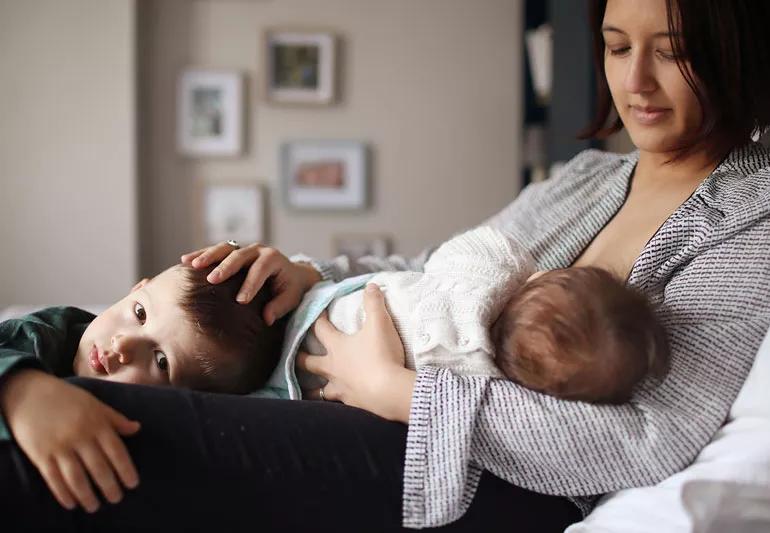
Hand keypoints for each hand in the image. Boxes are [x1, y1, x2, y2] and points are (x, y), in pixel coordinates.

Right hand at [0, 370, 140, 512]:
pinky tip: (72, 503)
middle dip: (109, 486)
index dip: (126, 470)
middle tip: (117, 499)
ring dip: (87, 495)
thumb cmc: (68, 399)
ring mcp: (60, 447)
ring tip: (95, 506)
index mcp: (97, 423)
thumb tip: (137, 428)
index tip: (133, 484)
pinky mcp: (41, 455)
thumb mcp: (95, 404)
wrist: (30, 394)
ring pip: (77, 477)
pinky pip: (54, 479)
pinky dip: (63, 493)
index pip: (116, 451)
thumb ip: (115, 419)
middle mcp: (80, 436)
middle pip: (98, 467)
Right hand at [181, 242, 321, 324]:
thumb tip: (266, 318)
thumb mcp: (291, 298)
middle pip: (239, 256)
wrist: (290, 274)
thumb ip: (280, 306)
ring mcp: (243, 248)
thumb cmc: (290, 288)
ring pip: (224, 248)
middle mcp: (257, 250)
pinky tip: (185, 261)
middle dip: (225, 267)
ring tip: (193, 265)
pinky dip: (201, 254)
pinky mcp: (233, 251)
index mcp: (273, 259)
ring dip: (208, 256)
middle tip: (212, 280)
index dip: (251, 284)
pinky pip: (215, 251)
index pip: (261, 270)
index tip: (240, 300)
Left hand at [297, 284, 415, 422]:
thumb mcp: (380, 324)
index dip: (317, 318)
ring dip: (311, 390)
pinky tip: (336, 407)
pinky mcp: (351, 404)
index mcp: (337, 346)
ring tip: (306, 392)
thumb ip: (374, 303)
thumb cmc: (381, 354)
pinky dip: (335, 404)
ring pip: (318, 391)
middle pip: (309, 362)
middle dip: (301, 357)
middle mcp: (333, 368)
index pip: (320, 329)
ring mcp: (340, 388)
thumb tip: (370, 285)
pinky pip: (337, 405)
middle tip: (295, 355)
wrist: (389, 391)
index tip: (315, 311)